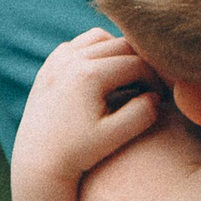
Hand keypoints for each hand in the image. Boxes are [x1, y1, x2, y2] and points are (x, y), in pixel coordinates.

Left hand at [16, 29, 162, 187]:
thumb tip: (156, 94)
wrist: (37, 162)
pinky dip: (97, 52)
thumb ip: (142, 113)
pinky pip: (80, 44)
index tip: (163, 98)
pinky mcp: (49, 65)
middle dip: (142, 63)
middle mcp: (70, 60)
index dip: (157, 79)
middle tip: (152, 87)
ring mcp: (56, 60)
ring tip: (130, 78)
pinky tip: (106, 76)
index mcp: (88, 75)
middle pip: (121, 45)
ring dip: (119, 53)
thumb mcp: (115, 136)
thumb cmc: (78, 153)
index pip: (137, 64)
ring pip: (100, 38)